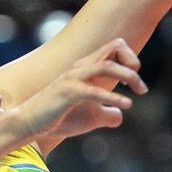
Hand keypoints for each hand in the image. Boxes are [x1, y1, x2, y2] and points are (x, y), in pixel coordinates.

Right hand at [13, 38, 146, 140]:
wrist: (29, 123)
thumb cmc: (58, 118)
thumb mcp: (89, 117)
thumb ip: (107, 113)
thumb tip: (120, 116)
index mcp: (85, 68)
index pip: (113, 47)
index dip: (129, 59)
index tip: (135, 79)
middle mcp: (80, 67)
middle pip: (113, 47)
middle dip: (133, 63)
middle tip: (141, 88)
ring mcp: (73, 78)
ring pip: (107, 65)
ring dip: (128, 76)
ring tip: (140, 91)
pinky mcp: (68, 92)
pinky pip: (96, 90)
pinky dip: (114, 97)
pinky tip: (126, 105)